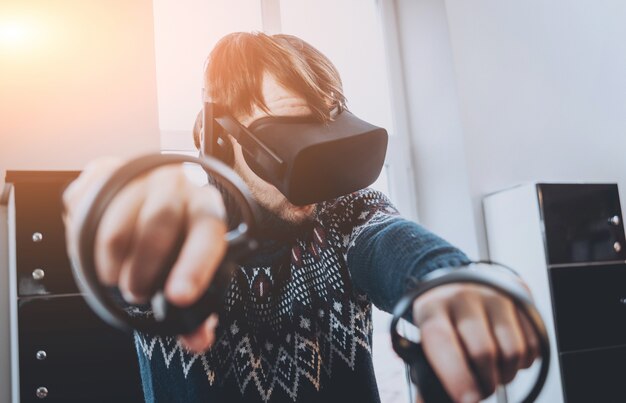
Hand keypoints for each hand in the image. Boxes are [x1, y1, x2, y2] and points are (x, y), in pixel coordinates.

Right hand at [63, 157, 226, 351]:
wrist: (149, 193)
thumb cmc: (174, 238)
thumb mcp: (190, 266)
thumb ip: (195, 308)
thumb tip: (199, 339)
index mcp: (206, 206)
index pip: (208, 231)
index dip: (194, 265)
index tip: (178, 297)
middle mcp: (176, 182)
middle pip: (159, 222)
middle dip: (144, 270)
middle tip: (138, 293)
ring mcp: (138, 174)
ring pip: (117, 225)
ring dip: (112, 264)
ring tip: (117, 276)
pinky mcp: (102, 172)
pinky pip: (85, 213)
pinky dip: (86, 242)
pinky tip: (100, 248)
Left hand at [412, 282, 539, 402]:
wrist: (461, 284)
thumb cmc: (443, 318)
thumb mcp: (427, 338)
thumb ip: (426, 372)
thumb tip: (425, 402)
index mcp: (432, 307)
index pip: (441, 339)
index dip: (455, 375)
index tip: (467, 400)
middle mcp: (463, 296)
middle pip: (483, 351)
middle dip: (485, 384)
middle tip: (479, 391)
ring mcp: (494, 294)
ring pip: (512, 351)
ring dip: (506, 374)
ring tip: (493, 371)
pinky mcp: (520, 298)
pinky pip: (532, 344)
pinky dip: (524, 362)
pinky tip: (508, 355)